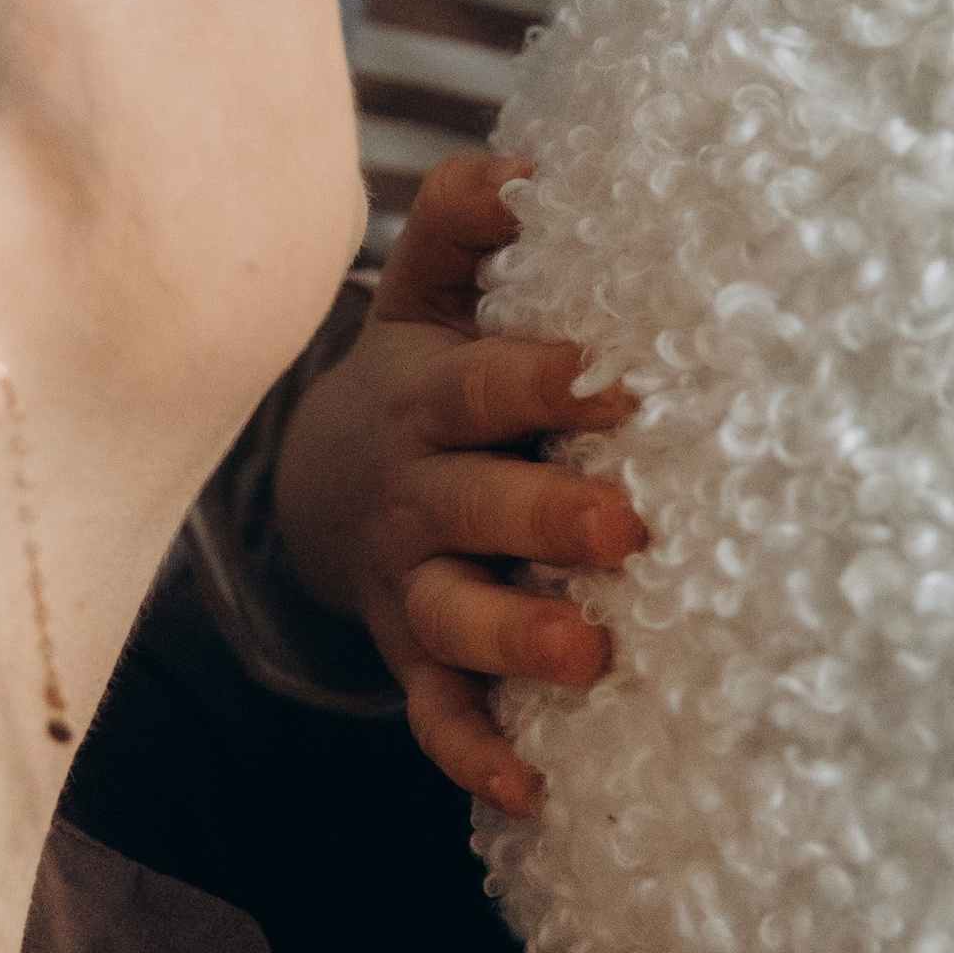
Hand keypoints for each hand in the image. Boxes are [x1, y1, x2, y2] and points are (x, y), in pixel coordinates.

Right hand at [274, 154, 643, 810]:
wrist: (325, 485)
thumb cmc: (420, 379)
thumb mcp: (426, 291)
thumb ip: (468, 219)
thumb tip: (536, 162)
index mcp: (425, 399)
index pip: (478, 386)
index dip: (538, 379)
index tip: (612, 375)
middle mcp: (419, 496)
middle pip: (475, 505)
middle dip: (547, 514)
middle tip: (628, 523)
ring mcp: (414, 587)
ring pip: (455, 617)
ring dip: (517, 636)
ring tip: (589, 654)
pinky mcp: (419, 663)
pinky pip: (440, 716)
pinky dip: (476, 754)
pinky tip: (533, 790)